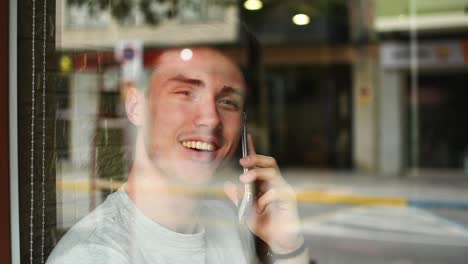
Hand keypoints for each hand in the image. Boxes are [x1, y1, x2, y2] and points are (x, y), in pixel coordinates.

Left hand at [224, 135, 302, 252]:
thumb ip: (237, 198)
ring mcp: (284, 190)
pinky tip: (260, 206)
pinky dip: (264, 197)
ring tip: (244, 180)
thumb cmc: (265, 224)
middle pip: (269, 162)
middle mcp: (276, 183)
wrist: (278, 241)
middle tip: (242, 162)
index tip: (247, 137)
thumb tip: (227, 184)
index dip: (253, 150)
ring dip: (256, 174)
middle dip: (255, 159)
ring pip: (272, 172)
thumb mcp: (245, 211)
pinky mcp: (289, 199)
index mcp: (265, 184)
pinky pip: (276, 191)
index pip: (260, 163)